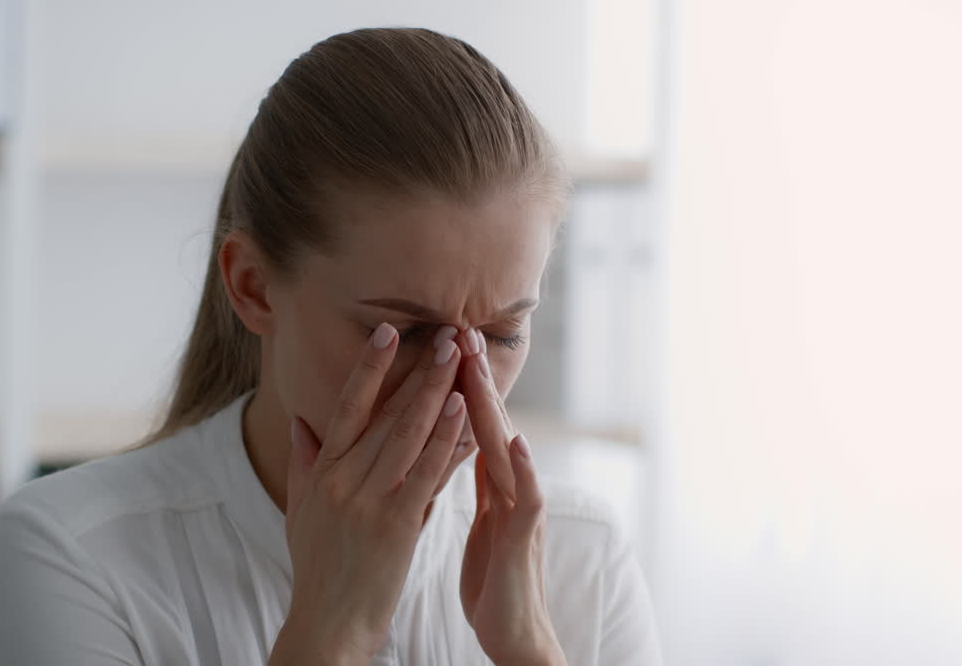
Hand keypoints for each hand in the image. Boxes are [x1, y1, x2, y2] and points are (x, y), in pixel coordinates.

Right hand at [273, 322, 466, 664]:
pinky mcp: (395, 525)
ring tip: (460, 358)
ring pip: (408, 435)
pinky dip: (447, 439)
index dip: (369, 367)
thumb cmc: (318, 569)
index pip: (346, 407)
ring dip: (438, 392)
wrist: (327, 624)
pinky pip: (426, 473)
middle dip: (420, 370)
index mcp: (322, 472)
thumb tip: (301, 421)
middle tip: (447, 334)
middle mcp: (343, 479)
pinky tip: (465, 412)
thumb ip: (303, 462)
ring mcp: (368, 501)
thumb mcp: (300, 511)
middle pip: (386, 413)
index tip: (389, 331)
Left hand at [458, 335, 565, 665]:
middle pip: (488, 423)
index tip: (435, 341)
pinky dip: (523, 468)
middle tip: (460, 330)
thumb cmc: (494, 578)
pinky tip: (516, 440)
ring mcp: (520, 507)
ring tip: (480, 366)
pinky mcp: (524, 536)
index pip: (467, 424)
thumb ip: (470, 481)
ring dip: (496, 407)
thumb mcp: (480, 521)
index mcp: (490, 482)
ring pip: (508, 448)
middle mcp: (508, 486)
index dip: (452, 383)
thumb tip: (454, 446)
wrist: (516, 632)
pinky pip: (526, 498)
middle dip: (473, 378)